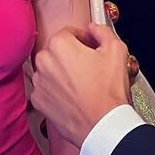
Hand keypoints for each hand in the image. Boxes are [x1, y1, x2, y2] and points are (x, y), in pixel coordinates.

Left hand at [32, 23, 130, 147]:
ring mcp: (39, 82)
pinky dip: (55, 91)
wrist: (103, 125)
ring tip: (81, 85)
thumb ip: (102, 31)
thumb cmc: (108, 91)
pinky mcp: (38, 101)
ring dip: (61, 73)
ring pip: (49, 69)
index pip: (69, 33)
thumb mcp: (116, 51)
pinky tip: (71, 96)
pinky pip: (45, 89)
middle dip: (70, 56)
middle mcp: (44, 61)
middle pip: (57, 50)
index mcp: (59, 44)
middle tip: (88, 68)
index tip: (90, 49)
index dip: (82, 40)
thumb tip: (93, 28)